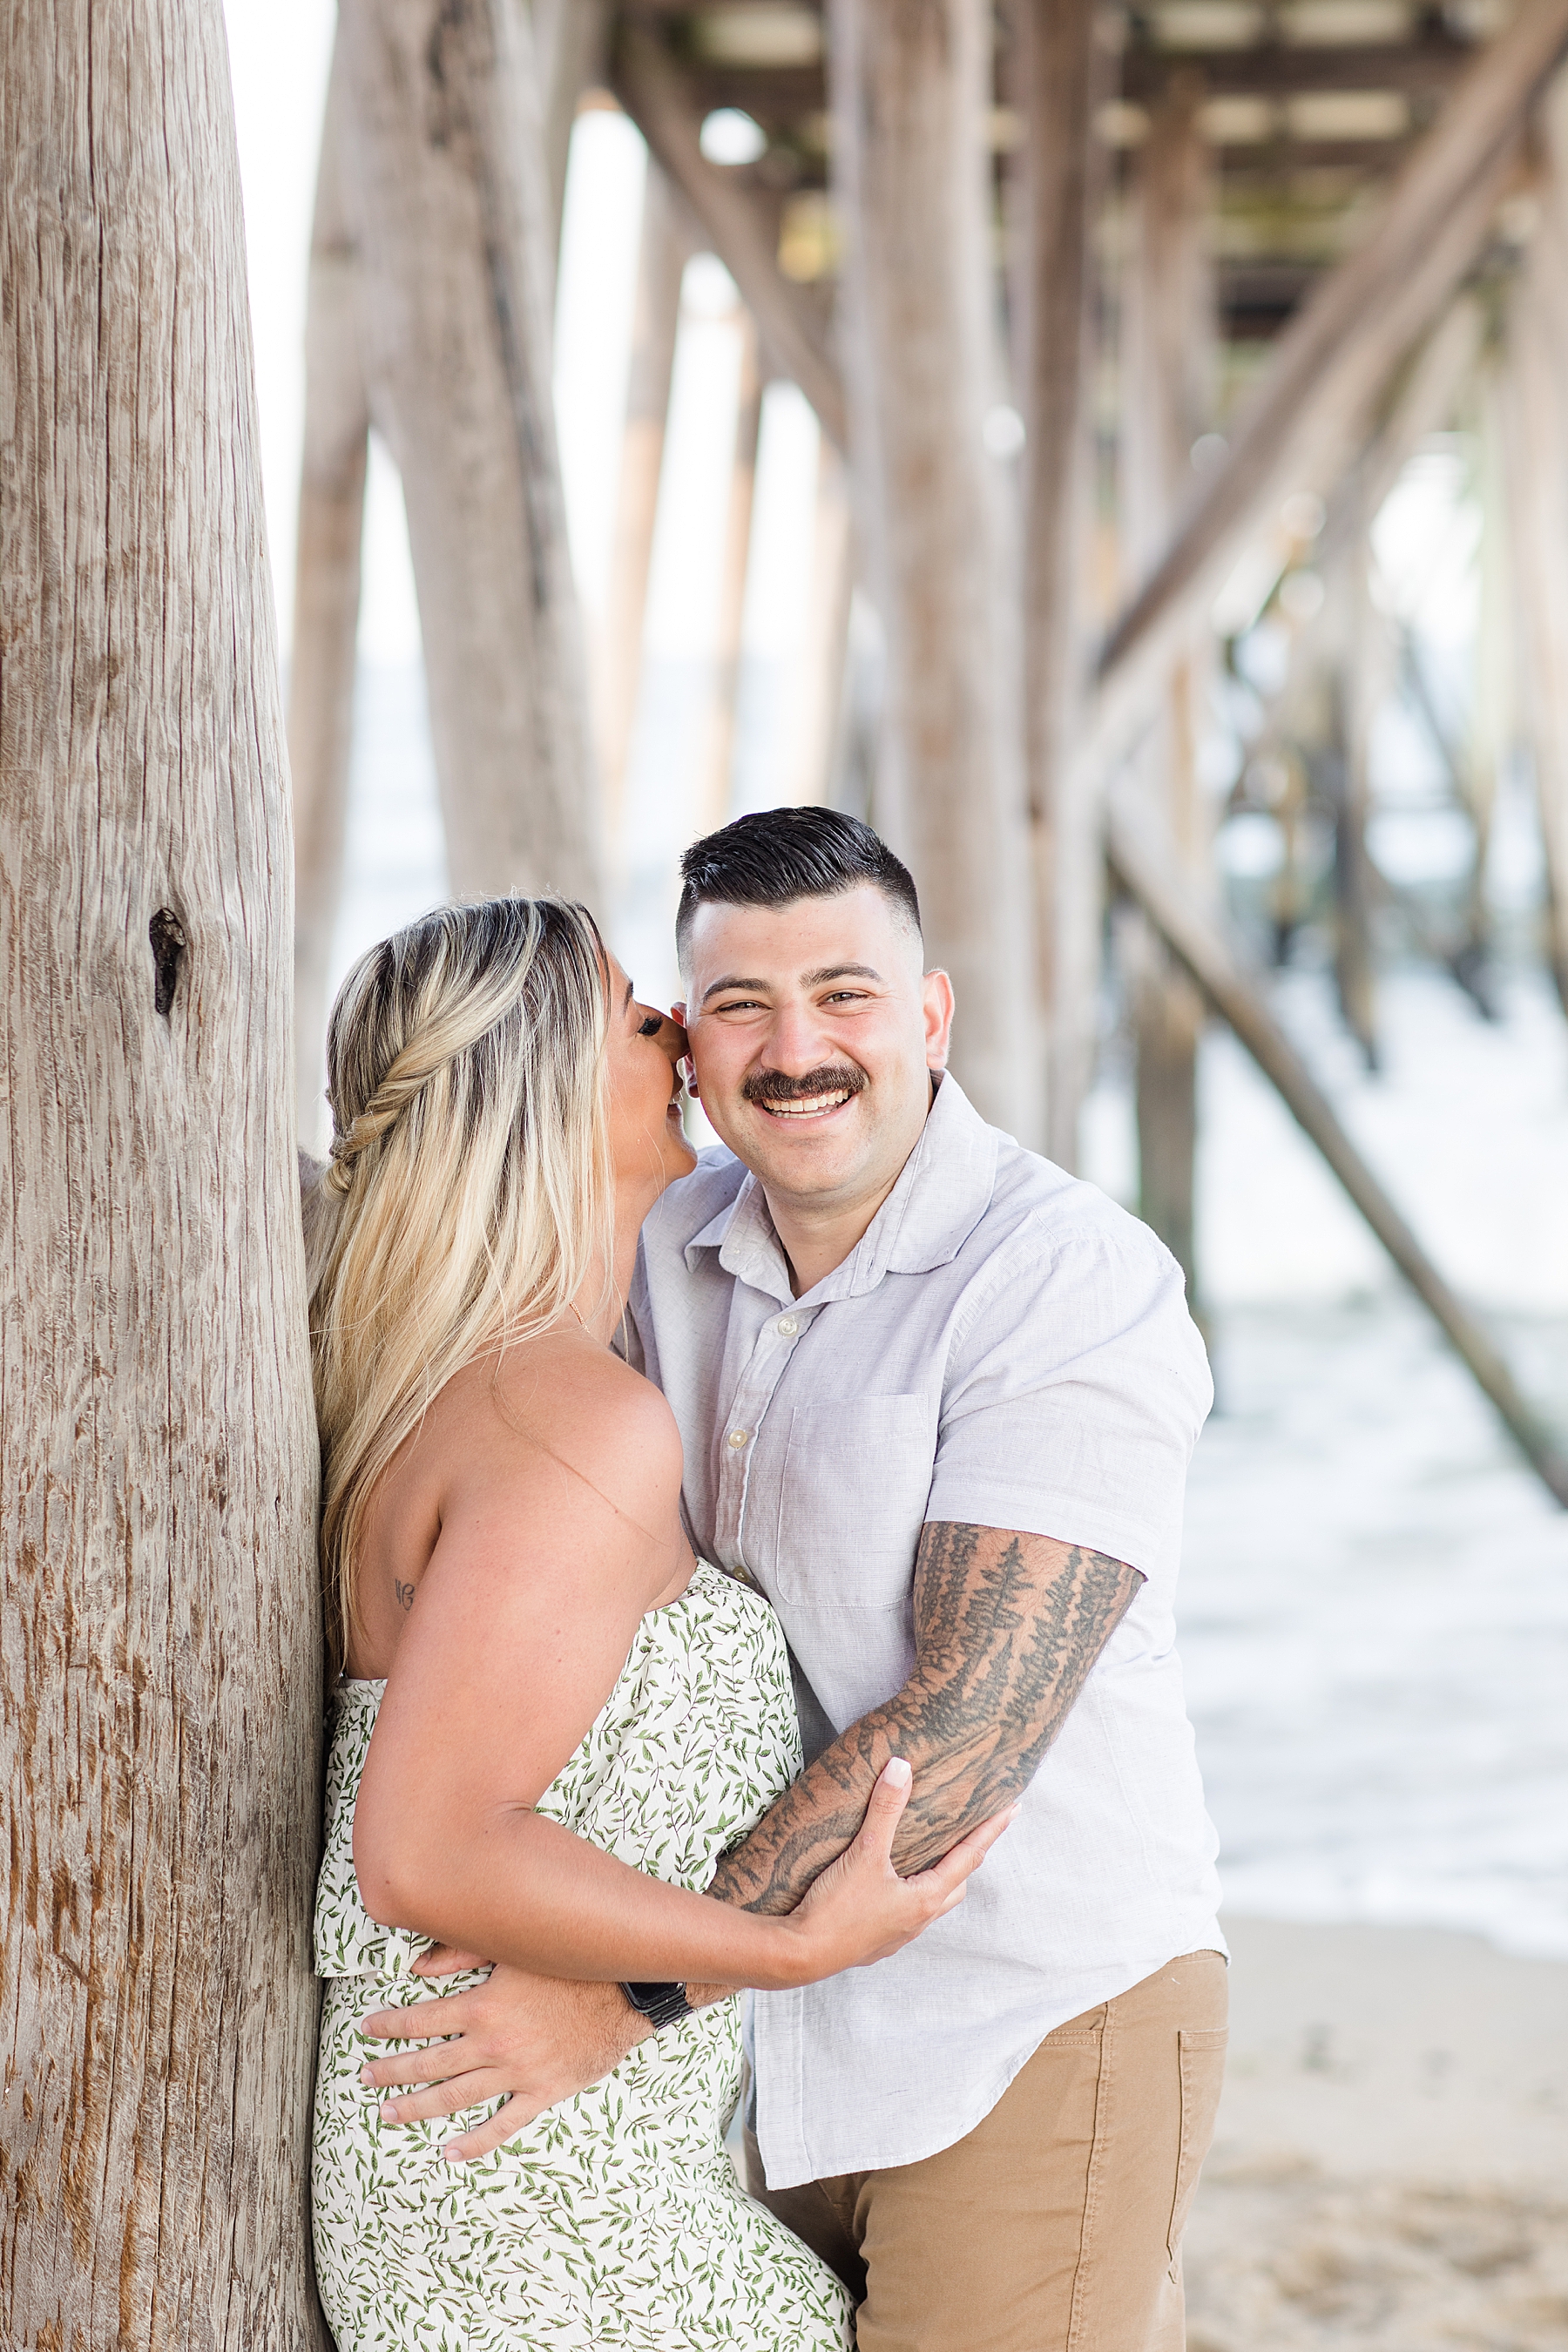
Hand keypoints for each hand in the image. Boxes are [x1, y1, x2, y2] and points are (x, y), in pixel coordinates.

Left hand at [359, 1967, 649, 2162]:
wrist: (624, 1991)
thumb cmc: (570, 1963)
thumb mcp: (514, 1948)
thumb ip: (462, 1954)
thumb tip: (417, 1966)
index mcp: (481, 2006)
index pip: (420, 2020)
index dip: (389, 2026)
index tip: (367, 2029)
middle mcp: (492, 2044)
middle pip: (428, 2064)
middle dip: (391, 2071)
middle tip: (366, 2076)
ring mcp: (516, 2073)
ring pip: (455, 2097)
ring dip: (417, 2106)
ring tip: (388, 2113)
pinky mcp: (542, 2092)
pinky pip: (502, 2124)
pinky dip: (475, 2142)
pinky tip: (450, 2152)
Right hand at [777, 1757, 1015, 1983]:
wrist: (801, 1954)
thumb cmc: (837, 1907)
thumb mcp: (865, 1851)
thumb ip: (885, 1808)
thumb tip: (902, 1767)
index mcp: (925, 1898)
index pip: (969, 1857)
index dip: (990, 1831)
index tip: (1012, 1809)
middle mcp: (918, 1920)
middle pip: (956, 1885)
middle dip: (965, 1858)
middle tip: (967, 1833)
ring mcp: (898, 1935)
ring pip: (931, 1904)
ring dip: (937, 1880)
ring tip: (928, 1857)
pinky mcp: (876, 1943)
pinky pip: (905, 1915)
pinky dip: (909, 1895)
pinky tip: (889, 1885)